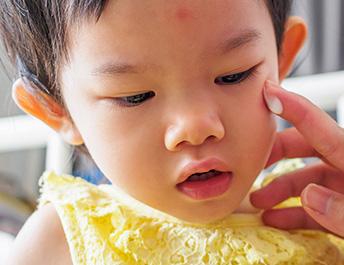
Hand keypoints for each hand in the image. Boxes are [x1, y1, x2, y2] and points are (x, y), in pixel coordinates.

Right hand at [250, 80, 343, 236]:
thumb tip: (311, 197)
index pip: (319, 126)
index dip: (292, 106)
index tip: (268, 92)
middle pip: (305, 147)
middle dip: (275, 152)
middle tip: (252, 159)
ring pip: (305, 179)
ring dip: (278, 189)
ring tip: (257, 202)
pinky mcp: (343, 208)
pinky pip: (313, 206)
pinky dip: (293, 212)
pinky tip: (276, 220)